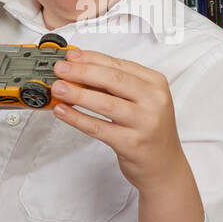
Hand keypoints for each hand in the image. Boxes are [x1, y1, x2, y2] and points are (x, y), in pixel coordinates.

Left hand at [49, 48, 183, 191]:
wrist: (164, 165)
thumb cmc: (149, 129)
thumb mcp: (141, 101)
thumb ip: (115, 86)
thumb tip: (79, 71)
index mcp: (156, 83)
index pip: (119, 65)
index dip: (91, 58)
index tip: (70, 56)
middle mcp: (154, 101)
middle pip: (113, 80)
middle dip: (82, 72)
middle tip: (60, 69)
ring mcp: (145, 123)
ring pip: (105, 103)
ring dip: (77, 94)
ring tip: (58, 88)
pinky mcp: (132, 144)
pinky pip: (99, 128)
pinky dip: (78, 118)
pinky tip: (63, 111)